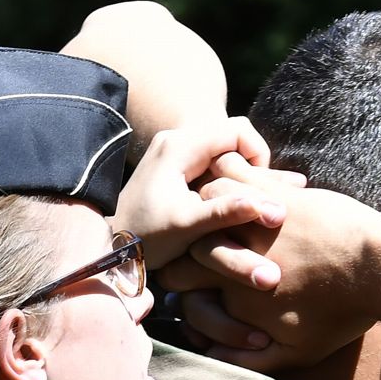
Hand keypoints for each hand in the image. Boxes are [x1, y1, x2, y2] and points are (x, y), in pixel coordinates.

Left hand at [112, 117, 279, 268]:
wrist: (111, 249)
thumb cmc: (146, 238)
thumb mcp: (187, 227)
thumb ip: (225, 213)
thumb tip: (269, 208)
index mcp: (179, 145)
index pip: (238, 130)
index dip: (258, 156)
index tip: (261, 190)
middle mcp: (176, 139)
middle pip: (233, 137)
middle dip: (250, 166)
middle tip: (257, 199)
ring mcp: (174, 151)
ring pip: (224, 151)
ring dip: (239, 175)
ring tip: (246, 205)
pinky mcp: (175, 166)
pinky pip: (212, 163)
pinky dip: (226, 181)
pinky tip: (228, 208)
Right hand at [159, 164, 380, 365]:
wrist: (378, 271)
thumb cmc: (342, 313)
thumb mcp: (297, 353)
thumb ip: (250, 360)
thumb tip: (212, 357)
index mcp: (233, 295)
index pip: (184, 290)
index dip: (184, 288)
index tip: (194, 284)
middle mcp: (233, 255)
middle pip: (187, 244)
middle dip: (186, 242)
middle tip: (194, 234)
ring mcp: (250, 222)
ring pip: (204, 202)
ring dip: (206, 202)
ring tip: (212, 201)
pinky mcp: (272, 194)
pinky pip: (232, 170)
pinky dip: (226, 167)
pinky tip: (227, 166)